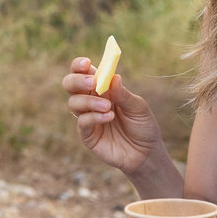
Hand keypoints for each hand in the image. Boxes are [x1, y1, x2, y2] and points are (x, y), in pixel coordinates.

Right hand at [62, 57, 167, 177]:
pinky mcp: (87, 135)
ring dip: (89, 101)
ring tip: (108, 107)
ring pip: (73, 102)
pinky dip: (93, 117)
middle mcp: (90, 101)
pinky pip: (82, 122)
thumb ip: (124, 94)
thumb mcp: (138, 107)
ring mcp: (87, 117)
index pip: (83, 72)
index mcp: (102, 89)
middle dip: (77, 80)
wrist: (146, 153)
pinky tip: (109, 117)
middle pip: (70, 84)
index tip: (86, 64)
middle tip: (91, 83)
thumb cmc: (143, 126)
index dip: (79, 65)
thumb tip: (113, 78)